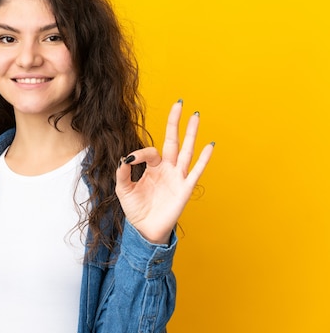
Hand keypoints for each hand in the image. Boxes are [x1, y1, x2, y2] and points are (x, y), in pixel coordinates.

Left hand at [115, 100, 213, 243]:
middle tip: (179, 103)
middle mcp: (167, 169)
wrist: (145, 229)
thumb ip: (122, 173)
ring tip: (196, 116)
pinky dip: (204, 159)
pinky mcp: (185, 188)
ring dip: (191, 133)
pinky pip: (196, 171)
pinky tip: (210, 145)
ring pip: (186, 150)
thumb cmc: (136, 209)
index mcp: (152, 167)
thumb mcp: (123, 189)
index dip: (139, 154)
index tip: (130, 162)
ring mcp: (177, 177)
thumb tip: (125, 158)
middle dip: (175, 122)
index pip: (150, 151)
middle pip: (173, 140)